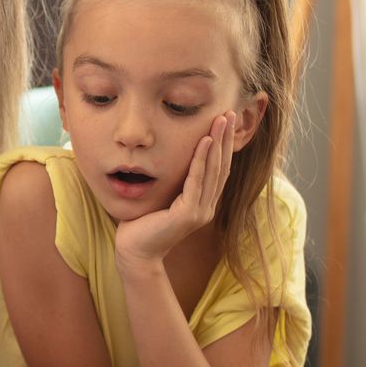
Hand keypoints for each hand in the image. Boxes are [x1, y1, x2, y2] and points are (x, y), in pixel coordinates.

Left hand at [114, 112, 235, 271]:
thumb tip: (170, 156)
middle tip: (231, 114)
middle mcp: (206, 207)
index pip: (219, 169)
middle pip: (222, 167)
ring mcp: (199, 212)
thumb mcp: (163, 197)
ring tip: (222, 120)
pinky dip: (202, 160)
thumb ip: (174, 182)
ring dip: (218, 143)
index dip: (225, 145)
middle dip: (227, 139)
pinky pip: (196, 181)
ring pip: (213, 171)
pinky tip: (206, 141)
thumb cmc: (142, 224)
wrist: (134, 252)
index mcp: (203, 203)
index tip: (226, 122)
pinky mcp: (188, 214)